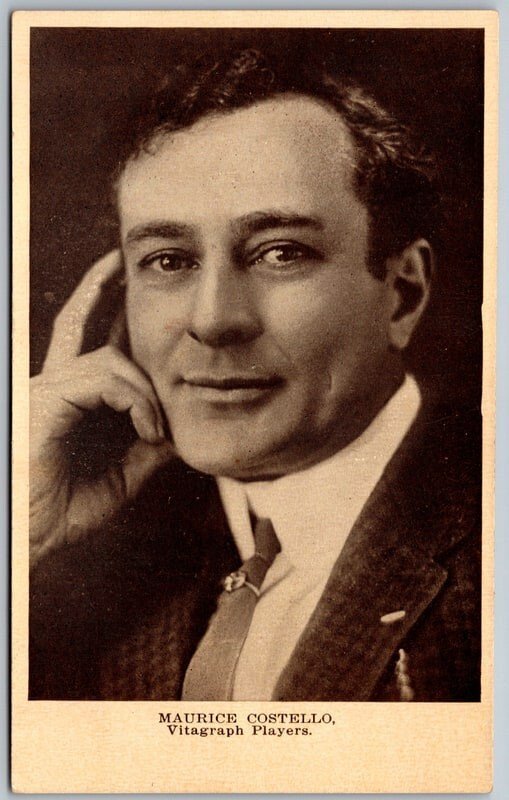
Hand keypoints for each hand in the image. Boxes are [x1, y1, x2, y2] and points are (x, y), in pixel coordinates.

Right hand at [30, 251, 174, 568]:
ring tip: (156, 431)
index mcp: (67, 400)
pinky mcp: (47, 402)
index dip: (99, 307)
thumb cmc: (60, 510)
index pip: (83, 342)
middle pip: (78, 323)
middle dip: (102, 288)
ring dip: (146, 391)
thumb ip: (145, 448)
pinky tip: (149, 429)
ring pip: (109, 358)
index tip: (120, 279)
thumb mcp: (119, 477)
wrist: (28, 538)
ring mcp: (46, 390)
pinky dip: (137, 402)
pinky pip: (105, 379)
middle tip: (122, 259)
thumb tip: (176, 428)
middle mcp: (53, 385)